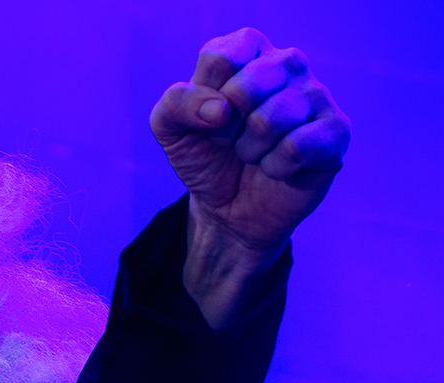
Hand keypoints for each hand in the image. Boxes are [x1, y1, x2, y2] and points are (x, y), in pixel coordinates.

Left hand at [149, 28, 350, 327]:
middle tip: (229, 138)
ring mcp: (316, 95)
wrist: (228, 208)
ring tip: (252, 154)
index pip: (220, 57)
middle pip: (248, 84)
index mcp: (248, 51)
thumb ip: (175, 103)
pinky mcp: (335, 131)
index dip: (203, 96)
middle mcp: (287, 64)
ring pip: (271, 118)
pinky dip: (274, 166)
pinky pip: (296, 147)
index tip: (208, 116)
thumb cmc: (205, 155)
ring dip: (248, 149)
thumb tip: (220, 109)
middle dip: (225, 126)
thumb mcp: (170, 129)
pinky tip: (276, 167)